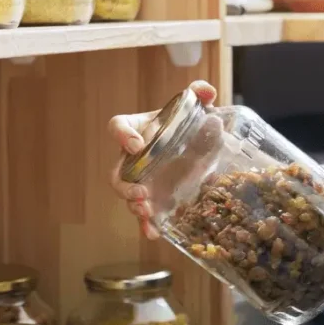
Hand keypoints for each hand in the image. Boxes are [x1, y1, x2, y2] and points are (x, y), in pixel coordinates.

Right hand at [108, 80, 215, 238]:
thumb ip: (198, 93)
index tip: (137, 144)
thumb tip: (206, 90)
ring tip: (147, 211)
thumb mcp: (193, 108)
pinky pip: (144, 213)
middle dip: (125, 185)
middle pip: (117, 171)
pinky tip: (154, 233)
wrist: (198, 145)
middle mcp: (134, 156)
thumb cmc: (188, 123)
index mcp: (138, 128)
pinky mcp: (154, 197)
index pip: (119, 126)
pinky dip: (146, 225)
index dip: (122, 135)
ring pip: (128, 195)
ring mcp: (142, 179)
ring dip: (133, 205)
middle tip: (141, 192)